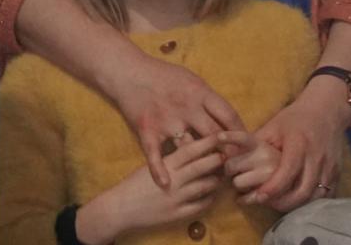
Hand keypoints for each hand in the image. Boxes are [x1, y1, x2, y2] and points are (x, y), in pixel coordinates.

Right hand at [76, 133, 225, 243]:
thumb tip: (189, 148)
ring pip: (204, 186)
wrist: (121, 207)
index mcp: (164, 165)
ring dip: (216, 180)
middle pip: (200, 167)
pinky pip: (201, 205)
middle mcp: (173, 180)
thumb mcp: (149, 166)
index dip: (206, 143)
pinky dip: (209, 198)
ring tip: (224, 174)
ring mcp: (177, 198)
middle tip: (229, 154)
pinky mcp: (179, 214)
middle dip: (216, 160)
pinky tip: (213, 193)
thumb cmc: (134, 183)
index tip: (220, 137)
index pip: (189, 150)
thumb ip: (170, 159)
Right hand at [102, 52, 241, 187]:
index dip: (240, 133)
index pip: (229, 116)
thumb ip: (208, 98)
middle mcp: (186, 107)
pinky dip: (159, 170)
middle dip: (228, 152)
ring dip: (201, 164)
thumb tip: (227, 116)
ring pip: (190, 148)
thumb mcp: (190, 78)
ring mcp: (166, 120)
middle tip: (235, 167)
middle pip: (215, 135)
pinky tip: (166, 183)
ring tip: (211, 179)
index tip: (246, 146)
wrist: (126, 70)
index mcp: (199, 93)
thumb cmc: (161, 74)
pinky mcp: (148, 129)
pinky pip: (155, 154)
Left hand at [217, 129, 280, 195]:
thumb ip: (243, 146)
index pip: (243, 138)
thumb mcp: (261, 146)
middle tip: (237, 171)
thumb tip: (219, 143)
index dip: (231, 136)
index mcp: (259, 144)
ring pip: (237, 183)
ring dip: (239, 184)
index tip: (219, 136)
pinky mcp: (275, 191)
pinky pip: (249, 198)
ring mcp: (271, 174)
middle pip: (230, 165)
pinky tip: (244, 197)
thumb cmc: (274, 159)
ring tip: (247, 182)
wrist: (299, 173)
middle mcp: (265, 157)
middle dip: (230, 170)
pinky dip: (244, 199)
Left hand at [247, 80, 350, 209]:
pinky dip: (309, 203)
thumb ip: (254, 142)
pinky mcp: (336, 174)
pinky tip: (294, 203)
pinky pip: (325, 196)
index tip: (259, 196)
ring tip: (274, 205)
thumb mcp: (272, 126)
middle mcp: (316, 157)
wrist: (325, 112)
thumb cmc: (294, 119)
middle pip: (302, 189)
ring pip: (314, 196)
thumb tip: (231, 156)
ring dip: (294, 205)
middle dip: (282, 201)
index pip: (287, 170)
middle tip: (263, 202)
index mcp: (298, 144)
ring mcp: (328, 167)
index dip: (274, 186)